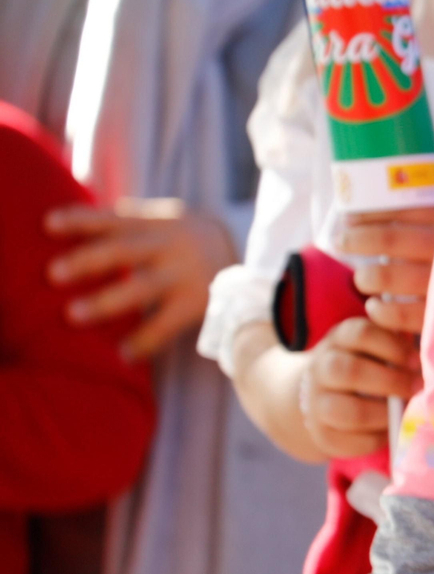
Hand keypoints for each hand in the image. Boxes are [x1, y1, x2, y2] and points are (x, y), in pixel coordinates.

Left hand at [44, 197, 236, 359]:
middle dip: (88, 261)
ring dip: (106, 302)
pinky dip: (144, 341)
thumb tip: (71, 221)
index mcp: (154, 224)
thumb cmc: (183, 241)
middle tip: (53, 274)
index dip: (80, 220)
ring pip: (142, 288)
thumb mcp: (162, 221)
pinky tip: (122, 354)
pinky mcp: (197, 303)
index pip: (112, 219)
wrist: (244, 258)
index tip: (47, 224)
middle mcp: (168, 246)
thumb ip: (125, 222)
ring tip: (73, 315)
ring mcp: (183, 275)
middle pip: (124, 251)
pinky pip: (166, 325)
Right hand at [303, 317, 421, 458]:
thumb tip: (431, 355)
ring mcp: (316, 402)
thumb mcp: (379, 348)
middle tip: (418, 388)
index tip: (417, 360)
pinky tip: (389, 431)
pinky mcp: (321, 434)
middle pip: (349, 371)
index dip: (393, 347)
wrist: (325, 400)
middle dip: (391, 382)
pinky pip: (348, 440)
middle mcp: (322, 368)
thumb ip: (400, 347)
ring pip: (346, 411)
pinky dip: (375, 439)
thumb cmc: (369, 367)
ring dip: (382, 415)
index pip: (361, 334)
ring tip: (404, 414)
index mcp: (341, 339)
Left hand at [340, 207, 433, 334]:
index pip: (404, 209)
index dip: (370, 213)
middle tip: (343, 243)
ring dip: (367, 276)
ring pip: (390, 274)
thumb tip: (377, 210)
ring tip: (362, 279)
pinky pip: (403, 313)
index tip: (349, 216)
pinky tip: (375, 307)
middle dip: (358, 241)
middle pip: (391, 240)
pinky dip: (382, 310)